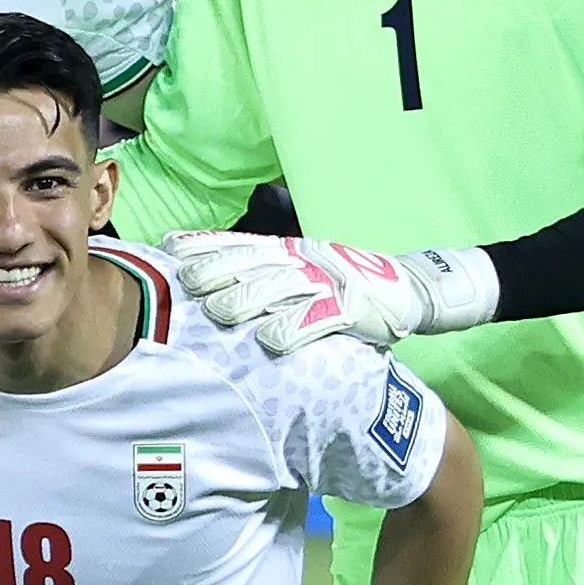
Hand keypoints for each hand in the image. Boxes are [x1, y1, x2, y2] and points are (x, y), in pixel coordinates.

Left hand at [165, 231, 495, 355]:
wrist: (413, 289)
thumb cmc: (347, 284)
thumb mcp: (304, 269)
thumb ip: (264, 270)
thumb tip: (208, 277)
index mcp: (293, 250)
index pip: (243, 243)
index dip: (207, 243)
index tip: (170, 247)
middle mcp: (307, 261)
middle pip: (255, 261)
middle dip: (218, 269)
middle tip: (183, 282)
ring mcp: (331, 282)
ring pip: (282, 288)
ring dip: (247, 298)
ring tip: (216, 311)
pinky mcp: (354, 309)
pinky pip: (320, 319)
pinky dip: (294, 329)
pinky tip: (269, 341)